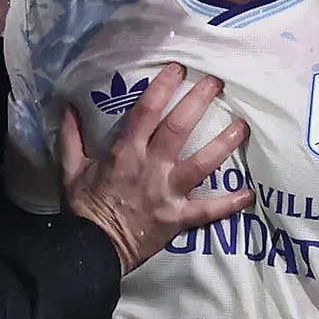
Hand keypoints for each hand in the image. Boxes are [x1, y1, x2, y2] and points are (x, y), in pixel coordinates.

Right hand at [59, 62, 252, 272]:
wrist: (91, 249)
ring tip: (242, 126)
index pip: (146, 112)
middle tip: (216, 83)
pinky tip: (250, 193)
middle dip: (198, 102)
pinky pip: (208, 211)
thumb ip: (70, 136)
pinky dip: (230, 203)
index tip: (179, 68)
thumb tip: (68, 105)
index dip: (163, 87)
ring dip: (223, 144)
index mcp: (124, 153)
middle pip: (178, 129)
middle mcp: (150, 168)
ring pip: (201, 164)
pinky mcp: (178, 218)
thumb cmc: (83, 208)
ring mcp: (167, 193)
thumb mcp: (69, 169)